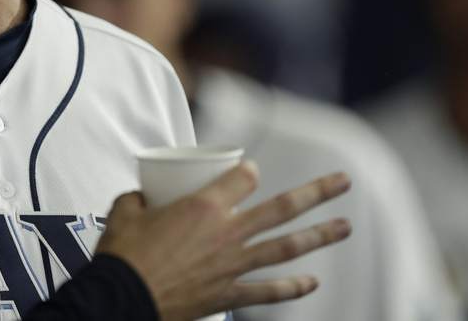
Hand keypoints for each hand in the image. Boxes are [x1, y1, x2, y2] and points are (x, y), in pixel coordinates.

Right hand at [95, 161, 351, 320]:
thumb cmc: (122, 253)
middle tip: (344, 181)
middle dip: (317, 193)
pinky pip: (268, 292)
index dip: (248, 170)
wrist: (122, 297)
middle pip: (282, 208)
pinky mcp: (228, 293)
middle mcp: (227, 232)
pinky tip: (313, 283)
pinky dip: (292, 288)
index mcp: (203, 205)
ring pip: (286, 247)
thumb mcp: (124, 211)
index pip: (242, 177)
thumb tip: (141, 197)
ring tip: (345, 227)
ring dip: (320, 236)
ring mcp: (233, 265)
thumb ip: (138, 199)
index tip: (248, 171)